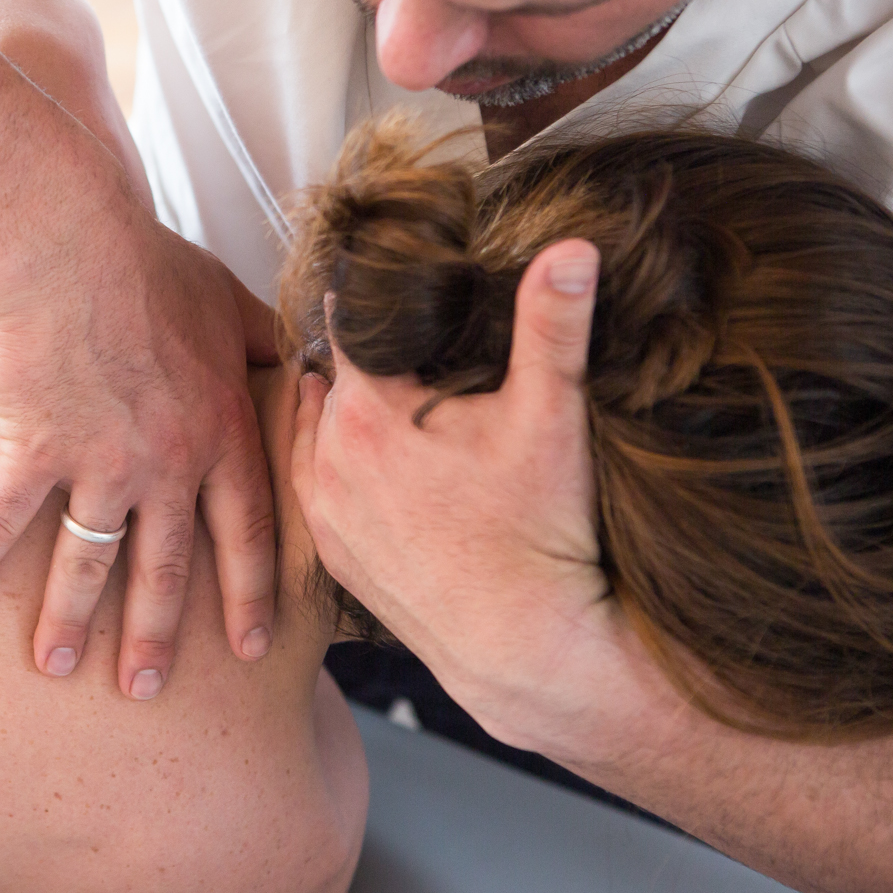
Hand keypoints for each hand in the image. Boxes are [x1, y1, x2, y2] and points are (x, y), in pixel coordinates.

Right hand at [0, 213, 280, 699]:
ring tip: (53, 666)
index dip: (250, 593)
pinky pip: (5, 515)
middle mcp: (167, 461)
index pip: (248, 531)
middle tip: (143, 690)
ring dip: (69, 620)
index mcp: (220, 429)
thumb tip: (301, 354)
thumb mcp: (226, 301)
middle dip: (155, 639)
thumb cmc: (146, 262)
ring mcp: (99, 460)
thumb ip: (262, 341)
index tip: (249, 646)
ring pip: (89, 560)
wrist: (71, 244)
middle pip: (167, 569)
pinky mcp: (35, 445)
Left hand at [289, 239, 646, 756]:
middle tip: (406, 338)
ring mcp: (326, 509)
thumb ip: (554, 324)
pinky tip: (376, 460)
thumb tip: (572, 246)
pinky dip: (341, 467)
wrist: (524, 645)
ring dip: (350, 412)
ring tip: (392, 392)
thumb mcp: (553, 416)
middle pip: (339, 377)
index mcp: (370, 411)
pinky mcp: (331, 553)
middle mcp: (331, 457)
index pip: (354, 322)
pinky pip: (321, 487)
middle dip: (371, 358)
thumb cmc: (540, 535)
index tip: (398, 279)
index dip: (380, 297)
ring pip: (324, 432)